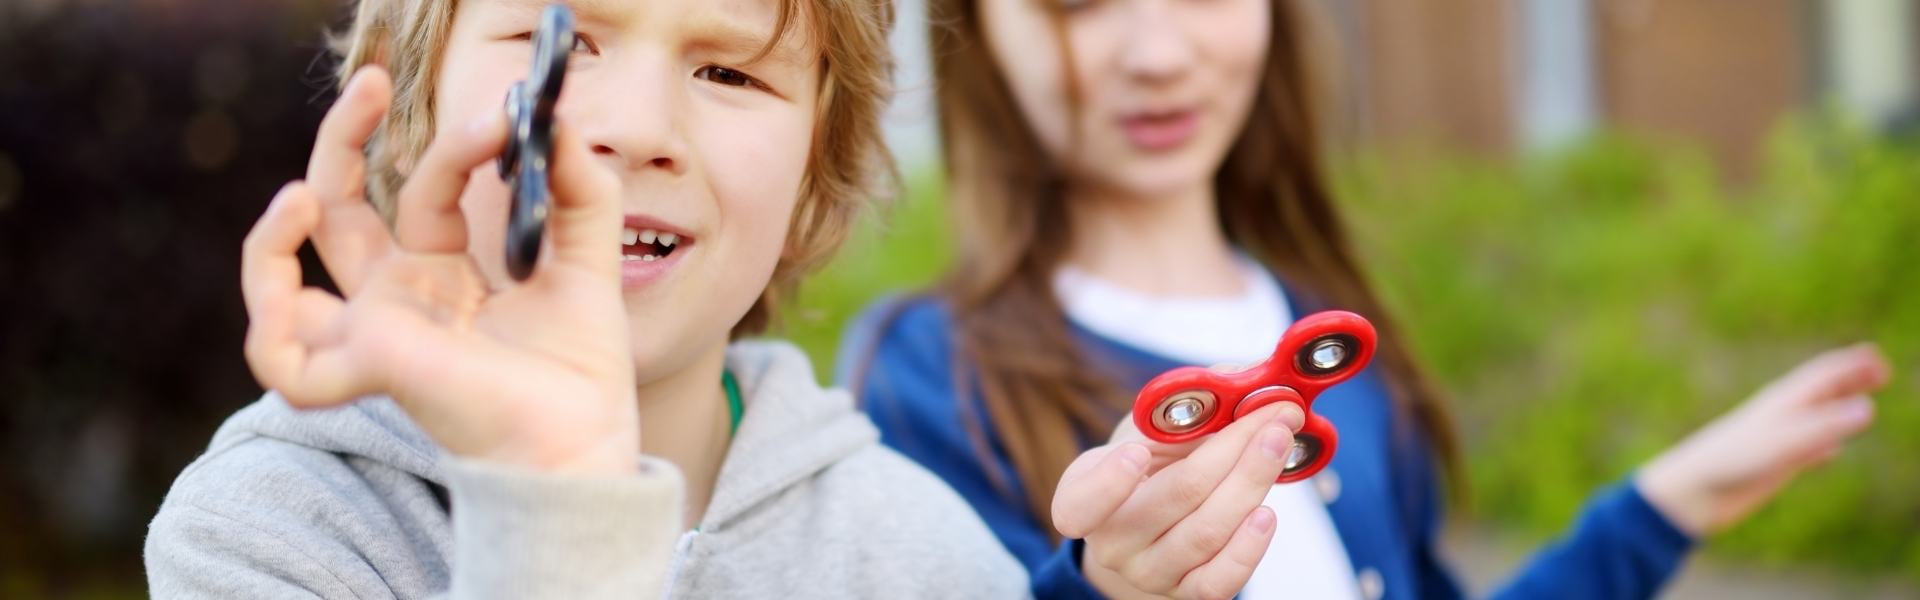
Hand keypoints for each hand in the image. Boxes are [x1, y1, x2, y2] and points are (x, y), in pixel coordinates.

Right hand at [241, 66, 637, 473]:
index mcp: (445, 274)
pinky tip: (295, 287)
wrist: (583, 442)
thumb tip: (559, 124)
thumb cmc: (580, 371)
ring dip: (273, 234)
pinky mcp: (368, 366)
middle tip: (373, 83)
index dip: (455, 147)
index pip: (425, 188)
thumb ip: (579, 191)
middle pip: (337, 211)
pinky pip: (281, 361)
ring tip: (302, 193)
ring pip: (278, 284)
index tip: (504, 121)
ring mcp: (375, 334)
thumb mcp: (587, 260)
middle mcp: (400, 301)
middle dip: (342, 140)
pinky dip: (268, 322)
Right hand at [1052, 401, 1305, 599]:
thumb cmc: (1148, 468)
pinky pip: (1219, 581)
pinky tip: (1268, 513)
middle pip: (1175, 498)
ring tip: (1280, 443)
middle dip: (1232, 449)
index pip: (1080, 505)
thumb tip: (1241, 375)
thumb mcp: (1149, 431)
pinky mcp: (1186, 594)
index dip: (1108, 483)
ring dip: (1252, 482)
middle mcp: (1111, 543)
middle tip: (1273, 413)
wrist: (1150, 528)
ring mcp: (1149, 573)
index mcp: (1084, 495)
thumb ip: (1186, 404)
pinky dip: (1249, 547)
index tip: (1136, 452)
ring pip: (1206, 533)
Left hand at [1637, 343, 1891, 535]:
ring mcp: (1776, 440)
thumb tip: (1868, 408)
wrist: (1691, 492)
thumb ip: (1823, 427)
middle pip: (1821, 392)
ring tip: (1863, 404)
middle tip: (1881, 369)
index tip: (1877, 357)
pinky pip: (1804, 451)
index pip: (1822, 376)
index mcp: (1782, 403)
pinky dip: (1823, 447)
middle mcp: (1780, 417)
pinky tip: (1830, 454)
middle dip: (1851, 380)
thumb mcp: (1783, 443)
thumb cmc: (1732, 462)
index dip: (1851, 365)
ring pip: (1814, 419)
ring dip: (1840, 410)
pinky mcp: (1771, 465)